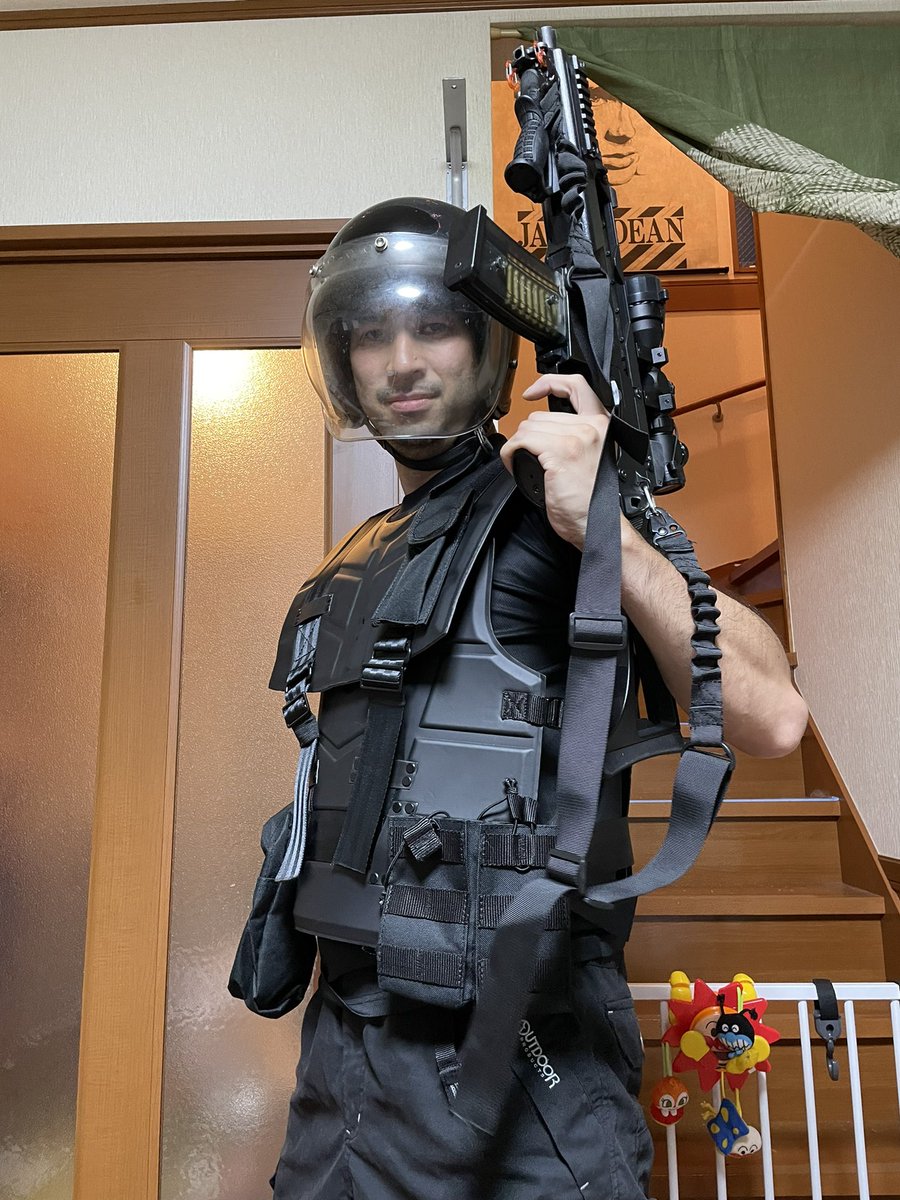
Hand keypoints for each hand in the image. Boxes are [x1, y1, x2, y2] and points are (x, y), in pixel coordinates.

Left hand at [499, 374, 610, 547]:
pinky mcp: (560, 452)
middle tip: (528, 456)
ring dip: (518, 446)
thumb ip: (575, 435)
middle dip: (527, 436)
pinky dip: (511, 454)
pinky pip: (522, 442)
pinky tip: (517, 466)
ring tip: (524, 464)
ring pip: (528, 428)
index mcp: (600, 425)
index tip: (533, 391)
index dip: (550, 382)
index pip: (576, 385)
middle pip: (540, 415)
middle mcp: (591, 427)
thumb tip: (543, 429)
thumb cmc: (591, 501)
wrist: (597, 524)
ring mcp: (576, 438)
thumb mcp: (589, 458)